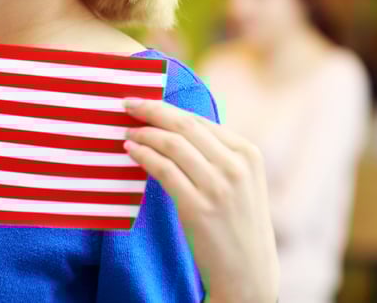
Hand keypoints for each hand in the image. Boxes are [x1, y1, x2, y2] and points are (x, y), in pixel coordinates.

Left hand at [123, 98, 279, 302]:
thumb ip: (217, 154)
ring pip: (172, 144)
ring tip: (126, 131)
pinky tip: (130, 151)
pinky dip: (143, 156)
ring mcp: (218, 187)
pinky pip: (163, 170)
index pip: (199, 120)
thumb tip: (175, 126)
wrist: (250, 275)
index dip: (167, 108)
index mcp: (248, 153)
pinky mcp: (198, 208)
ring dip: (144, 133)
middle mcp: (236, 166)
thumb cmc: (238, 225)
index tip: (144, 101)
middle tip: (127, 102)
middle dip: (152, 109)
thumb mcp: (241, 182)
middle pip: (184, 125)